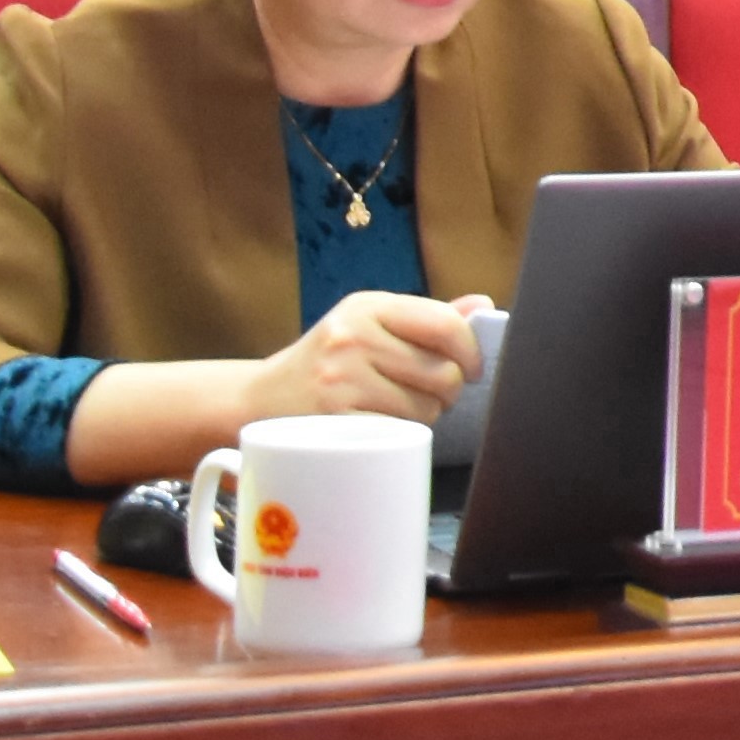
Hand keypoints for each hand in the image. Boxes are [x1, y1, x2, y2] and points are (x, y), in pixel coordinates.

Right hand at [246, 291, 480, 426]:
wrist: (257, 401)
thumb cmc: (327, 362)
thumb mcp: (368, 325)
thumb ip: (425, 317)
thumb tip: (482, 305)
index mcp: (367, 306)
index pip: (444, 323)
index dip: (471, 350)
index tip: (472, 368)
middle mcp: (352, 337)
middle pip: (442, 372)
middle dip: (447, 389)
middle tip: (429, 393)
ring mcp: (340, 379)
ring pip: (425, 407)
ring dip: (426, 414)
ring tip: (400, 408)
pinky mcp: (333, 419)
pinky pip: (398, 431)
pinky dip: (401, 434)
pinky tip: (382, 425)